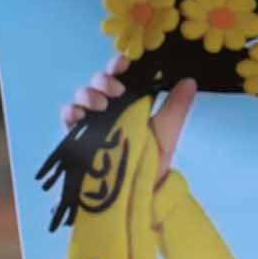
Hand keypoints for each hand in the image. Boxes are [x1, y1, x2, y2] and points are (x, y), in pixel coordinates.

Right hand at [60, 55, 197, 179]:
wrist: (139, 194)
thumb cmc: (153, 162)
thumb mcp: (167, 133)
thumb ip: (176, 106)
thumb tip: (189, 80)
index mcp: (130, 101)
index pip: (120, 75)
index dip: (118, 64)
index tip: (124, 64)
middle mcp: (109, 108)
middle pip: (98, 82)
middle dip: (103, 79)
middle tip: (116, 90)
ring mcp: (92, 121)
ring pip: (82, 96)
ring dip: (88, 94)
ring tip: (101, 106)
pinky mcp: (77, 137)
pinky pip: (67, 117)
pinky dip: (70, 112)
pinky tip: (79, 116)